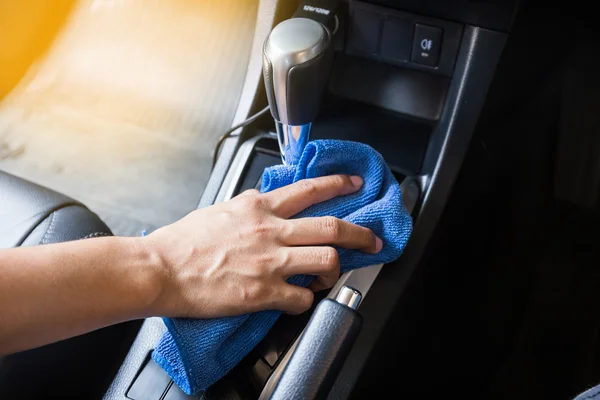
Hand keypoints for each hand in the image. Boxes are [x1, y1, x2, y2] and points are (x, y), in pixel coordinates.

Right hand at [144, 174, 381, 318]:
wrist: (161, 268)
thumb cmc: (183, 242)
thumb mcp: (222, 209)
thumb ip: (252, 208)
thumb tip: (269, 207)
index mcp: (259, 207)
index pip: (310, 190)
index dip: (339, 185)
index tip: (354, 185)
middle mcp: (270, 230)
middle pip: (332, 227)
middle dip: (361, 234)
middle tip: (372, 240)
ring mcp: (270, 261)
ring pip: (327, 260)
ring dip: (335, 270)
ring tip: (329, 276)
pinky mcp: (264, 292)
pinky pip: (303, 298)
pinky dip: (306, 300)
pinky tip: (298, 299)